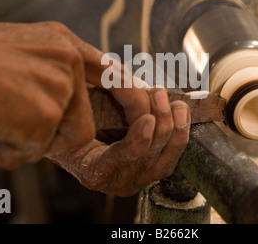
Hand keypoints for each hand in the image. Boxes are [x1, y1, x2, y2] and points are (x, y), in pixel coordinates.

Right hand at [0, 21, 148, 168]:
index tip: (139, 101)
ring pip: (54, 139)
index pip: (105, 71)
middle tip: (5, 119)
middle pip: (80, 119)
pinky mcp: (44, 114)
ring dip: (17, 140)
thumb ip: (43, 70)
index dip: (122, 90)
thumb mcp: (10, 51)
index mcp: (58, 41)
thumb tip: (55, 101)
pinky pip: (27, 152)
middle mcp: (65, 59)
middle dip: (46, 132)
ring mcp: (58, 86)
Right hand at [49, 88, 190, 196]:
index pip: (115, 161)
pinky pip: (170, 158)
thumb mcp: (81, 100)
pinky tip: (181, 110)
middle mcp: (112, 180)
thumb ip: (101, 89)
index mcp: (89, 169)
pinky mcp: (149, 170)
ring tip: (177, 102)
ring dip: (174, 129)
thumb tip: (124, 77)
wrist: (79, 127)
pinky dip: (178, 134)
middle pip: (145, 159)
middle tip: (158, 92)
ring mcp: (134, 179)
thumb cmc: (77, 113)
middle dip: (159, 123)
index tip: (148, 119)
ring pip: (163, 162)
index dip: (135, 142)